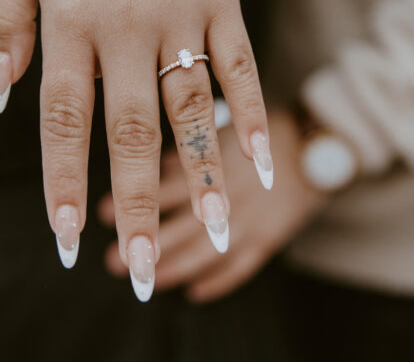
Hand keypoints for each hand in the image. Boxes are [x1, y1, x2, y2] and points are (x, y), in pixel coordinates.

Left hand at [0, 0, 272, 299]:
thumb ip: (4, 22)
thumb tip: (0, 98)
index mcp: (71, 15)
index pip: (64, 116)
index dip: (63, 181)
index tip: (64, 238)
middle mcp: (128, 21)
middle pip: (131, 127)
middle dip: (135, 202)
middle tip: (136, 269)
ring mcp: (182, 10)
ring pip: (193, 106)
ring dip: (206, 176)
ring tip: (222, 231)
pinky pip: (241, 65)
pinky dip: (249, 115)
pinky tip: (259, 162)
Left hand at [101, 109, 326, 301]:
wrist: (313, 142)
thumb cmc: (261, 128)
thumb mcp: (220, 123)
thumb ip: (186, 141)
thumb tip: (148, 159)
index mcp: (212, 158)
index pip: (164, 184)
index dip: (131, 200)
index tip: (100, 212)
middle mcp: (227, 191)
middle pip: (180, 224)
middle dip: (144, 244)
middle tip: (113, 260)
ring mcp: (248, 218)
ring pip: (205, 252)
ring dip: (172, 268)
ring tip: (147, 277)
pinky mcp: (269, 237)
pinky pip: (240, 267)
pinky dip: (217, 282)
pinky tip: (193, 291)